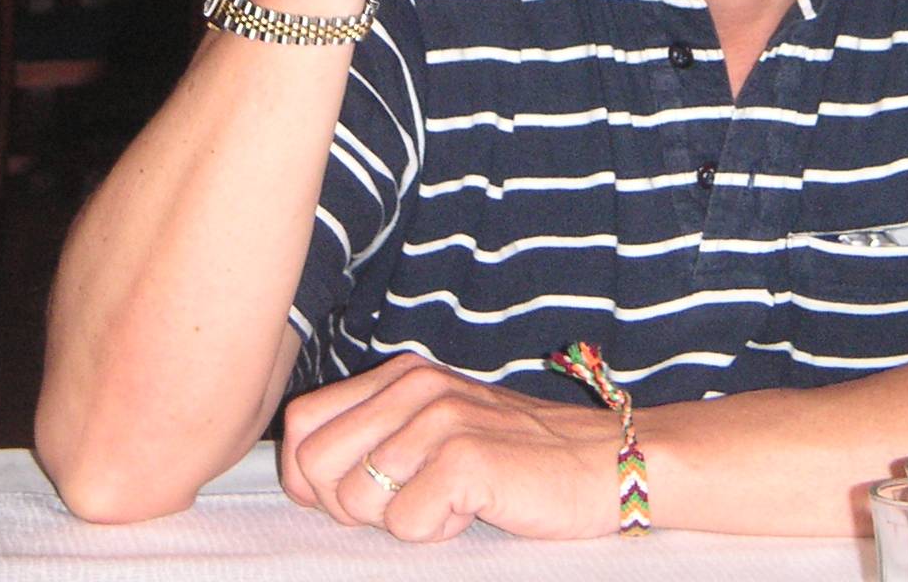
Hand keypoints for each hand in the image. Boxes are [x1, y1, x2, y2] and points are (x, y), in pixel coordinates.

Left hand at [278, 355, 624, 541]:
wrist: (606, 461)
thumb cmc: (519, 458)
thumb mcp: (439, 427)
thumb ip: (376, 436)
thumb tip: (303, 476)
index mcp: (402, 375)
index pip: (301, 424)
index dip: (308, 476)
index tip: (352, 499)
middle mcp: (415, 387)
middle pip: (315, 465)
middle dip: (348, 506)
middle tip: (406, 504)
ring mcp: (440, 419)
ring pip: (357, 501)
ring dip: (402, 519)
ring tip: (451, 499)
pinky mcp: (466, 459)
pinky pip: (406, 524)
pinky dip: (437, 532)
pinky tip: (475, 508)